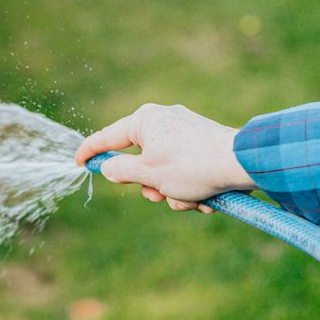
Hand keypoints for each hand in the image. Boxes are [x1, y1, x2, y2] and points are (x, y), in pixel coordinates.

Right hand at [74, 103, 255, 211]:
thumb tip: (108, 168)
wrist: (243, 163)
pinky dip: (192, 189)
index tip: (77, 163)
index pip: (107, 137)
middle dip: (150, 187)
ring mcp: (184, 132)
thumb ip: (120, 171)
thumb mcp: (148, 174)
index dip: (89, 152)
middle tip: (159, 194)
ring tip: (191, 198)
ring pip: (165, 173)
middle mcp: (163, 121)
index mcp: (145, 120)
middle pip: (139, 162)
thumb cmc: (192, 166)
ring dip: (174, 193)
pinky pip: (185, 172)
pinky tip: (207, 197)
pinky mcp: (202, 144)